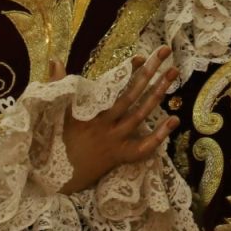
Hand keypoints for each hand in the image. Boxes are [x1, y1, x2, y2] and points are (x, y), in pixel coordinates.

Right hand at [57, 44, 177, 193]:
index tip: (142, 57)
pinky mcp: (121, 155)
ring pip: (141, 114)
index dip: (128, 71)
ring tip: (173, 72)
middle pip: (132, 94)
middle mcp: (106, 124)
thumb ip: (57, 83)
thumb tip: (55, 59)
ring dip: (158, 92)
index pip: (113, 86)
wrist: (58, 178)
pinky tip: (175, 119)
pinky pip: (143, 147)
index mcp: (89, 111)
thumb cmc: (57, 140)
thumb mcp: (55, 111)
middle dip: (150, 72)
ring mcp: (116, 140)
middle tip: (165, 52)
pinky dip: (160, 135)